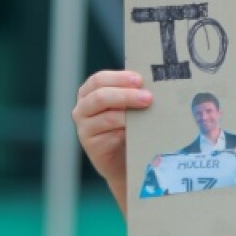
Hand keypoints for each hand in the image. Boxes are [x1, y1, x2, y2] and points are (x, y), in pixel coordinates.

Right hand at [72, 70, 152, 188]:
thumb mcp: (127, 104)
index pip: (99, 80)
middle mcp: (82, 109)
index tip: (140, 80)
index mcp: (89, 92)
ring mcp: (85, 128)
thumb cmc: (127, 123)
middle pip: (101, 97)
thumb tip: (153, 82)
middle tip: (148, 98)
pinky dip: (127, 132)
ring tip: (148, 113)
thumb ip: (133, 91)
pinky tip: (139, 130)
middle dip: (127, 96)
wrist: (123, 157)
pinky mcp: (92, 146)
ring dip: (130, 115)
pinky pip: (111, 136)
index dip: (119, 78)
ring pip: (108, 117)